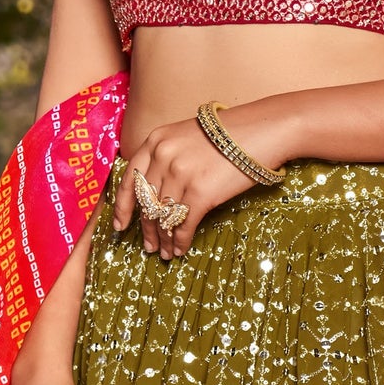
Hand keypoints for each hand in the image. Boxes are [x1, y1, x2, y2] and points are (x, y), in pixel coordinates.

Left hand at [110, 112, 268, 259]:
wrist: (262, 131)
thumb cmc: (229, 135)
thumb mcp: (187, 136)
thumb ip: (167, 157)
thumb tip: (156, 193)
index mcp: (156, 141)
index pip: (130, 180)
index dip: (123, 207)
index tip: (121, 226)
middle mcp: (163, 156)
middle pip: (146, 203)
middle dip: (146, 229)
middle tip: (149, 246)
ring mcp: (180, 174)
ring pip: (162, 216)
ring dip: (163, 240)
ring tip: (165, 253)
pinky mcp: (200, 192)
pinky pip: (183, 224)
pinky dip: (180, 241)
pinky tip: (181, 250)